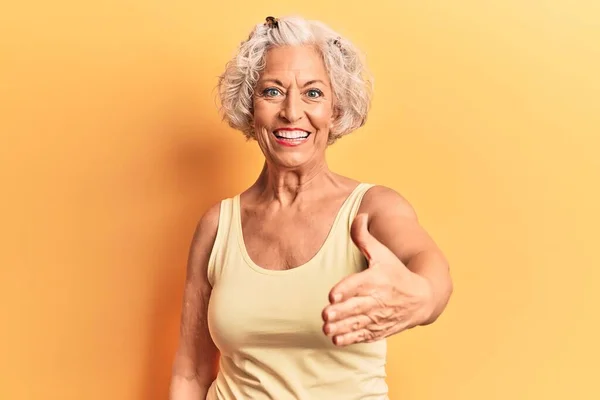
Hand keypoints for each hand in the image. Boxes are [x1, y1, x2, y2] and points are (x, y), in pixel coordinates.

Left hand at [322, 213, 433, 345]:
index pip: (360, 283)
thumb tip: (358, 215)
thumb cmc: (397, 272)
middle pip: (358, 306)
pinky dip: (351, 338)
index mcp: (377, 279)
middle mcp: (378, 298)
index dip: (346, 289)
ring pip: (359, 323)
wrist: (423, 297)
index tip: (332, 294)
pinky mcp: (380, 329)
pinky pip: (365, 335)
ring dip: (342, 327)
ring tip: (327, 329)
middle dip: (342, 311)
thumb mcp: (382, 252)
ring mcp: (379, 316)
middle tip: (326, 314)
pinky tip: (336, 340)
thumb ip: (364, 236)